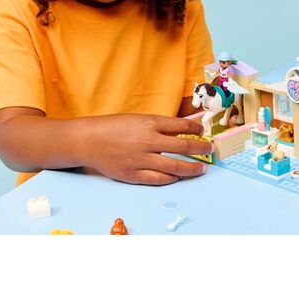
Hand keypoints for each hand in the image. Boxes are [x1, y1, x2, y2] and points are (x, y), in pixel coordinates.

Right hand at [81, 114, 211, 185]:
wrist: (88, 140)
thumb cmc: (114, 127)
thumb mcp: (139, 119)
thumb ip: (160, 125)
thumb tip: (184, 128)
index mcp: (150, 122)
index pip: (182, 125)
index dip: (196, 130)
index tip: (203, 133)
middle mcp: (147, 140)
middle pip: (183, 146)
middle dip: (200, 148)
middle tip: (210, 150)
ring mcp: (140, 159)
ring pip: (174, 167)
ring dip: (191, 168)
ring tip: (201, 169)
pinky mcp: (132, 174)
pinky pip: (158, 179)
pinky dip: (171, 179)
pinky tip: (179, 177)